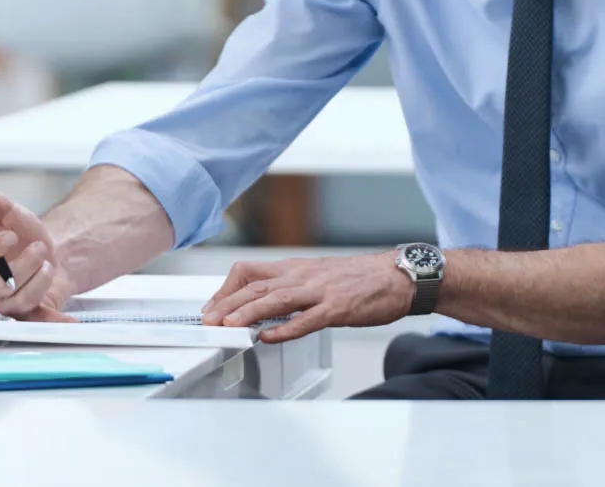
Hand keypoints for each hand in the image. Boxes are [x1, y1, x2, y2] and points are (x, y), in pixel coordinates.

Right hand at [0, 171, 73, 320]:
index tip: (10, 235)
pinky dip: (53, 321)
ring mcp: (5, 300)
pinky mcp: (27, 312)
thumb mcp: (9, 211)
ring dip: (39, 279)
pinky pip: (36, 322)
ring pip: (15, 301)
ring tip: (48, 263)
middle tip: (39, 249)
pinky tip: (69, 321)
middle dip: (20, 267)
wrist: (50, 251)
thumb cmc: (22, 234)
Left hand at [201, 252, 414, 341]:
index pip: (250, 272)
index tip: (212, 307)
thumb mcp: (318, 275)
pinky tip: (270, 336)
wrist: (396, 276)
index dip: (226, 289)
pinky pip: (307, 319)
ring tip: (229, 325)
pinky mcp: (337, 307)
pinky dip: (286, 328)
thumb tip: (263, 303)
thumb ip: (292, 287)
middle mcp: (303, 276)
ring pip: (276, 299)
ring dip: (250, 312)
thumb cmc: (358, 278)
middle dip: (228, 303)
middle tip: (208, 320)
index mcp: (296, 268)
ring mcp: (320, 291)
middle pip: (257, 285)